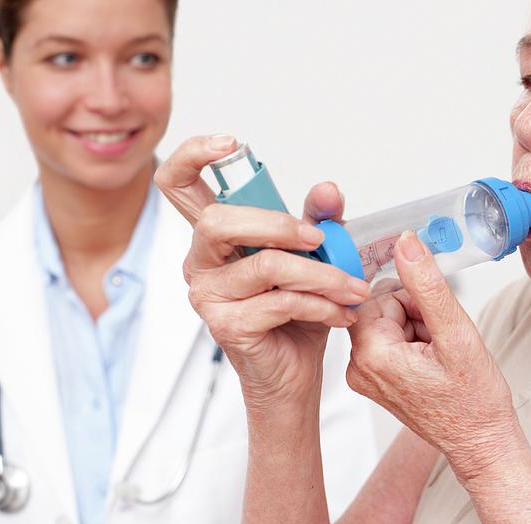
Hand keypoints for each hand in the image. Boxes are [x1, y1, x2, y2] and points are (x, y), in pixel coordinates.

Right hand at [155, 134, 369, 414]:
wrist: (294, 373)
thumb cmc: (295, 314)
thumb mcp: (311, 256)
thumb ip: (316, 219)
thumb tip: (328, 189)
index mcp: (215, 237)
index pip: (178, 184)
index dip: (194, 155)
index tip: (232, 144)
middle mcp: (201, 262)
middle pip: (218, 220)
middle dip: (277, 223)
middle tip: (318, 238)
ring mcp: (208, 296)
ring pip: (265, 265)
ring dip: (321, 274)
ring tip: (353, 288)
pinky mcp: (227, 327)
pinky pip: (280, 302)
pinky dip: (322, 305)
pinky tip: (342, 312)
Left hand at [346, 230, 520, 480]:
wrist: (481, 443)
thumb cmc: (474, 401)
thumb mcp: (456, 334)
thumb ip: (427, 285)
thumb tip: (405, 243)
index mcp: (371, 355)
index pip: (376, 294)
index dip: (410, 295)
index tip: (433, 309)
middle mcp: (359, 367)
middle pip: (380, 306)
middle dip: (416, 310)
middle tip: (443, 336)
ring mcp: (366, 376)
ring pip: (388, 320)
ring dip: (418, 324)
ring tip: (442, 352)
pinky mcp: (377, 379)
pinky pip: (390, 339)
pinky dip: (415, 339)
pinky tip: (436, 360)